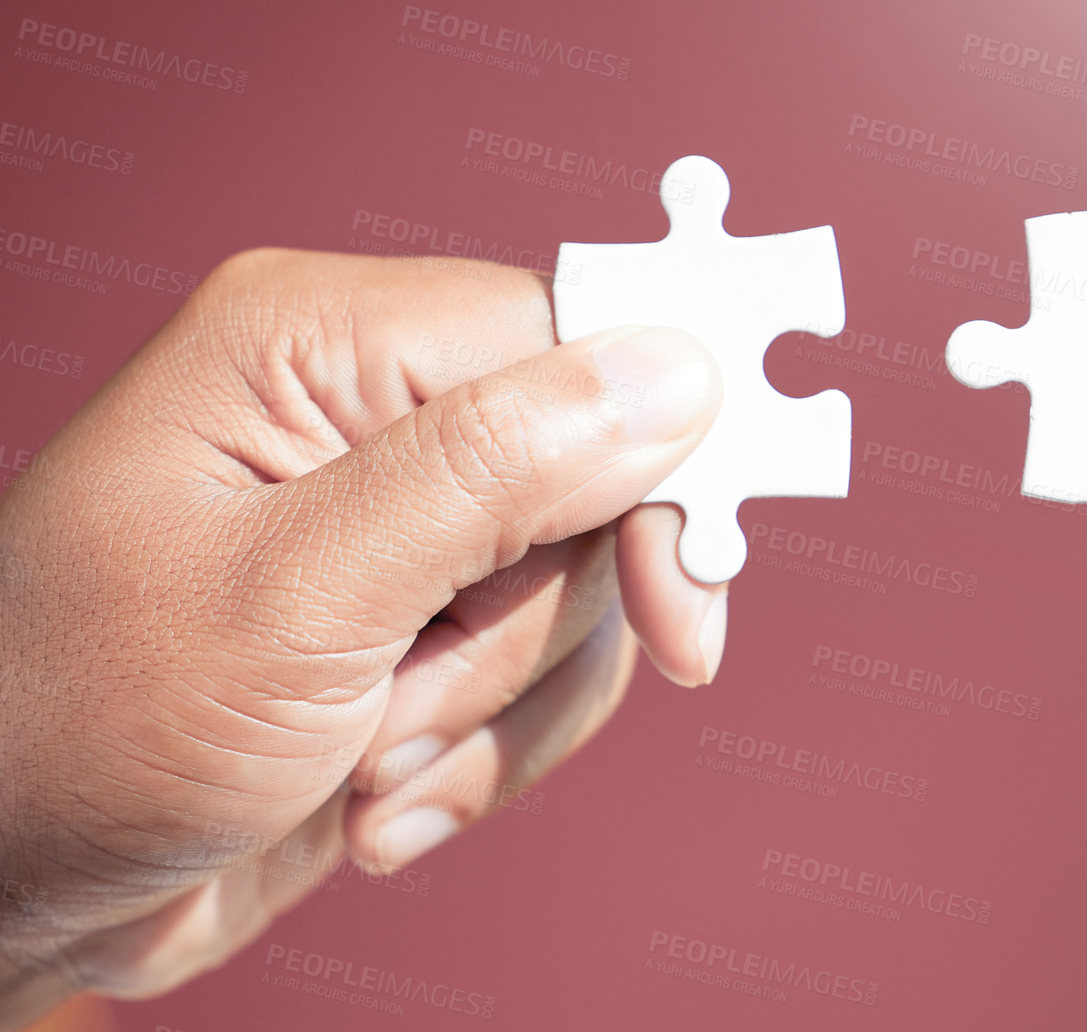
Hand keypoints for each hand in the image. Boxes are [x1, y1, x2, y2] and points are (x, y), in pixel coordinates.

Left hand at [0, 249, 728, 1023]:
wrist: (5, 888)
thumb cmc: (78, 729)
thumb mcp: (293, 603)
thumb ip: (490, 475)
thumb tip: (671, 374)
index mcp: (316, 344)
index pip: (570, 343)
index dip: (648, 468)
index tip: (682, 596)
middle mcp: (365, 415)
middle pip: (594, 482)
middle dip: (521, 633)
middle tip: (409, 709)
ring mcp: (395, 528)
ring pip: (582, 594)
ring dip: (493, 713)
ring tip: (369, 771)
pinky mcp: (415, 627)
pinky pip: (545, 672)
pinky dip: (483, 756)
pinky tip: (376, 804)